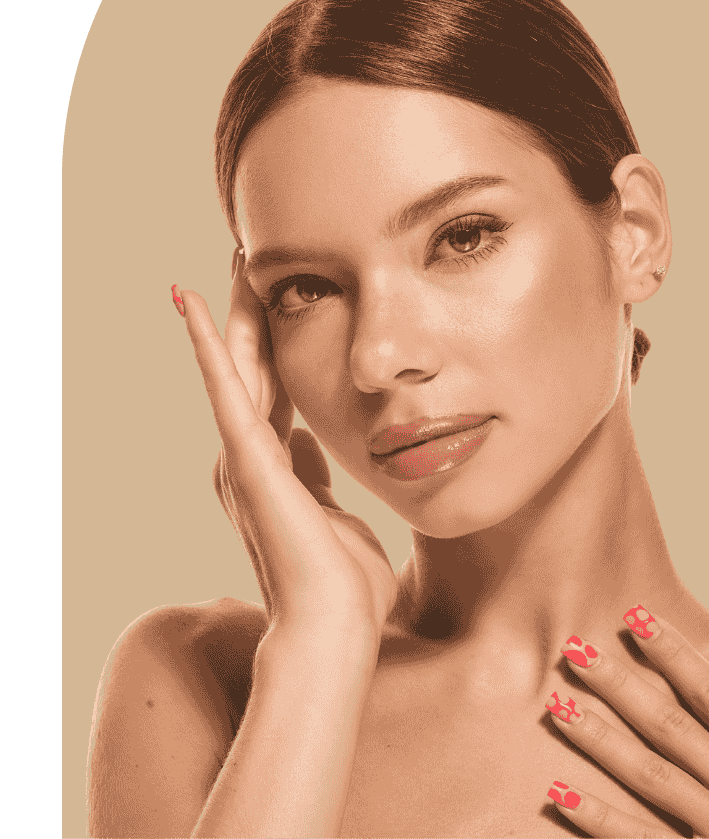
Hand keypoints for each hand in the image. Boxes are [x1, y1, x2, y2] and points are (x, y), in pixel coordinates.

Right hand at [172, 259, 396, 638]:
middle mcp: (248, 457)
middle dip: (250, 310)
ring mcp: (242, 458)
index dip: (273, 340)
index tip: (278, 295)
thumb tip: (308, 442)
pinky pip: (225, 393)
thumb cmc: (341, 582)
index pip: (272, 386)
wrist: (334, 627)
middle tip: (248, 255)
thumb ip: (313, 473)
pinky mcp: (246, 462)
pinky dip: (208, 348)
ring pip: (236, 367)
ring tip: (232, 259)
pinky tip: (194, 305)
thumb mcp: (332, 511)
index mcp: (273, 465)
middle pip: (250, 366)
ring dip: (231, 311)